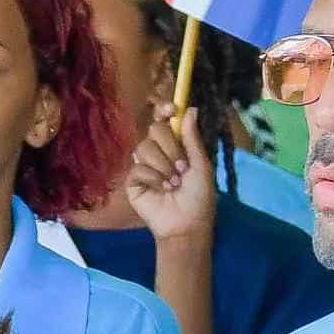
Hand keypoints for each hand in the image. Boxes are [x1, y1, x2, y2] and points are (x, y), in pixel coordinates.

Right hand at [123, 112, 218, 251]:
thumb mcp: (201, 165)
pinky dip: (153, 178)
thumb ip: (193, 138)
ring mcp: (144, 166)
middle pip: (155, 130)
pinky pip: (138, 167)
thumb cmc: (199, 198)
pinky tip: (161, 190)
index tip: (171, 109)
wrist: (186, 225)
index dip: (164, 111)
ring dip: (164, 167)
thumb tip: (191, 109)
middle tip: (182, 169)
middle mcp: (159, 153)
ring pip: (145, 147)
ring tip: (173, 184)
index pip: (164, 121)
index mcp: (176, 146)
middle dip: (172, 149)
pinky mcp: (133, 181)